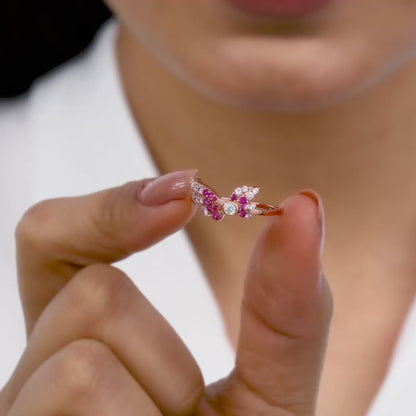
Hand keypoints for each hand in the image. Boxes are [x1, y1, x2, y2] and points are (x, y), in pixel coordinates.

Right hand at [0, 169, 331, 415]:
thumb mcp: (270, 386)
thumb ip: (285, 307)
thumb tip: (305, 207)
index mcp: (84, 341)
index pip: (49, 238)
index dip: (107, 209)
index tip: (187, 192)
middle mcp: (37, 375)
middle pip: (88, 296)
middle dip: (163, 357)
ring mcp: (22, 414)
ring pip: (80, 367)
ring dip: (156, 409)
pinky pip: (79, 402)